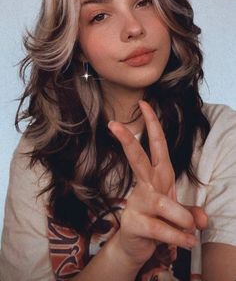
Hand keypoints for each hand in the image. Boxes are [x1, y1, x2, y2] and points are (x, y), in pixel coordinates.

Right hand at [108, 100, 205, 266]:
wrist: (136, 247)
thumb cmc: (158, 220)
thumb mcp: (178, 211)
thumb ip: (190, 211)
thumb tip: (203, 218)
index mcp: (158, 175)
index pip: (156, 144)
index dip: (152, 123)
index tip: (144, 103)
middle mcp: (146, 185)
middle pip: (137, 158)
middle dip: (128, 140)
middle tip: (113, 124)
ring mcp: (137, 203)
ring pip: (162, 203)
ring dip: (181, 217)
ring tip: (191, 230)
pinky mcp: (134, 224)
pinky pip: (161, 229)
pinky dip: (178, 237)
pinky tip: (188, 241)